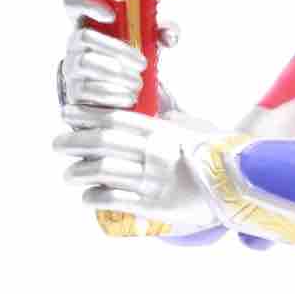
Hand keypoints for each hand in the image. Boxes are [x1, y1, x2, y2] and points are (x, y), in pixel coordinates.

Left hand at [53, 104, 223, 236]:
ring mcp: (153, 179)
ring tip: (69, 173)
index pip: (116, 118)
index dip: (88, 114)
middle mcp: (154, 152)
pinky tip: (87, 196)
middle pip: (103, 142)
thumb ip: (165, 111)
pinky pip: (115, 199)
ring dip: (79, 171)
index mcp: (161, 130)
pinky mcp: (153, 205)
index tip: (68, 112)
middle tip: (57, 142)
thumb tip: (151, 88)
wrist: (236, 182)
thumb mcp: (188, 124)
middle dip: (75, 141)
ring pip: (103, 170)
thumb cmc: (210, 150)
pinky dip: (95, 197)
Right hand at [57, 0, 179, 111]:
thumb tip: (170, 35)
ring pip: (85, 62)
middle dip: (116, 50)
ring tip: (139, 83)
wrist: (132, 97)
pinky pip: (83, 90)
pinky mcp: (71, 92)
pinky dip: (110, 94)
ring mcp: (71, 67)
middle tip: (143, 64)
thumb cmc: (137, 58)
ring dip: (115, 74)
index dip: (86, 3)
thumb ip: (164, 31)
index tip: (111, 13)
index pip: (73, 4)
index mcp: (91, 22)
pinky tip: (128, 98)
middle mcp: (75, 42)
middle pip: (84, 36)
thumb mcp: (152, 42)